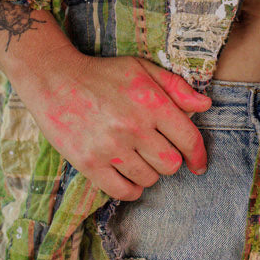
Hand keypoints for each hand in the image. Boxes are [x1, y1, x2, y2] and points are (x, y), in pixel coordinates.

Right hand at [18, 50, 211, 200]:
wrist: (54, 80)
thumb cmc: (102, 74)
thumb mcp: (142, 69)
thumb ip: (176, 86)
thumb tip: (206, 105)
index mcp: (150, 102)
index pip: (189, 139)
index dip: (199, 156)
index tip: (199, 164)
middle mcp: (133, 127)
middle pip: (171, 164)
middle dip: (170, 161)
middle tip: (157, 152)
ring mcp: (111, 147)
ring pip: (149, 179)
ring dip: (149, 173)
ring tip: (138, 159)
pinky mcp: (89, 163)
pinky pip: (123, 191)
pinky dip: (131, 189)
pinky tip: (128, 176)